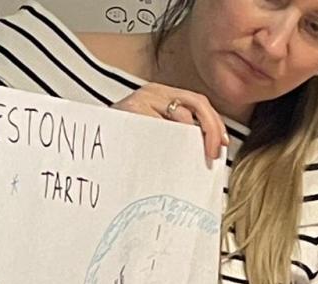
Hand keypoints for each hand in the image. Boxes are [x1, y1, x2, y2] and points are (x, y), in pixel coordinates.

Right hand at [112, 83, 227, 162]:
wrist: (95, 142)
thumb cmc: (125, 143)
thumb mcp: (155, 132)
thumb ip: (177, 133)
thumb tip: (208, 148)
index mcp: (162, 95)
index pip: (198, 103)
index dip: (214, 123)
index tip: (222, 145)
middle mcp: (154, 92)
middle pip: (196, 103)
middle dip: (211, 129)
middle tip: (213, 153)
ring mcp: (142, 99)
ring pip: (181, 116)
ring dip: (190, 138)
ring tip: (193, 156)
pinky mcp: (133, 110)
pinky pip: (161, 127)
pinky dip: (170, 141)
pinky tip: (171, 153)